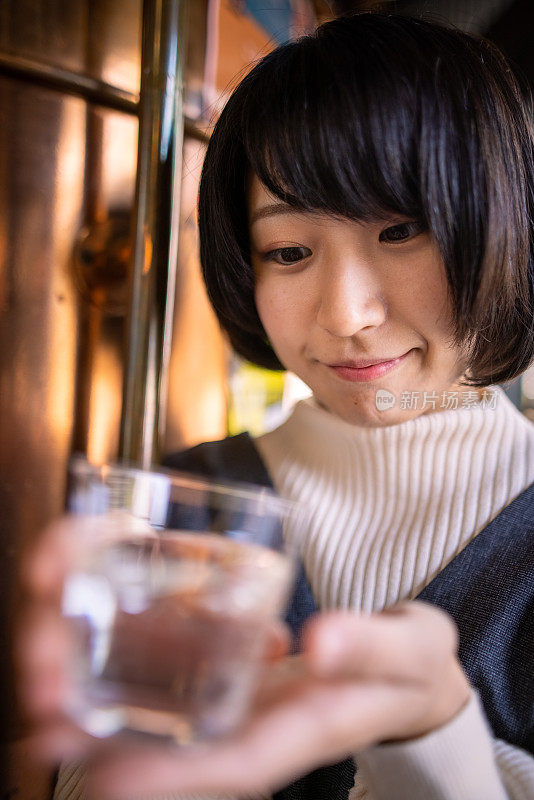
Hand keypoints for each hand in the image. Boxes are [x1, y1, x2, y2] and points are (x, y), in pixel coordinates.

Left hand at [18, 520, 470, 799]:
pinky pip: (163, 661)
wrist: (404, 666)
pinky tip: (83, 605)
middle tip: (39, 685)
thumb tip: (321, 641)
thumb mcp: (409, 651)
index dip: (162, 776)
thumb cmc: (410, 665)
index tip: (100, 775)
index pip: (226, 766)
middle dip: (93, 724)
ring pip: (150, 703)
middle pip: (164, 740)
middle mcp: (251, 726)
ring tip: (36, 651)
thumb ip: (371, 647)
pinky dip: (118, 638)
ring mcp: (232, 699)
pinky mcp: (224, 668)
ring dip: (86, 681)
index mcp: (298, 733)